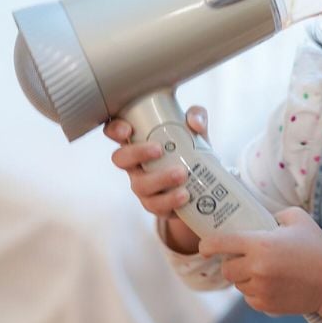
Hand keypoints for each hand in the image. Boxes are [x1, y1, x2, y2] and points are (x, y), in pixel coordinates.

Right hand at [104, 106, 209, 252]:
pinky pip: (156, 205)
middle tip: (159, 149)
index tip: (128, 129)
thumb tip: (195, 121)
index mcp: (140, 141)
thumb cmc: (192, 153)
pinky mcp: (156, 204)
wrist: (206, 187)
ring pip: (140, 185)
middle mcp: (136, 164)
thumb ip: (198, 117)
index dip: (115, 129)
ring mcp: (144, 185)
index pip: (116, 132)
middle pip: (120, 159)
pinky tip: (184, 194)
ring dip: (160, 179)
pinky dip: (170, 200)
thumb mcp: (197, 132)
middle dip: (137, 153)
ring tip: (182, 174)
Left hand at [199, 207, 321, 315]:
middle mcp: (257, 268)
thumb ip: (272, 214)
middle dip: (232, 262)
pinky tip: (272, 282)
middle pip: (226, 268)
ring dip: (244, 277)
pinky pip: (249, 297)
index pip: (221, 243)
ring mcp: (261, 289)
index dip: (208, 244)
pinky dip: (255, 290)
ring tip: (264, 269)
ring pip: (238, 284)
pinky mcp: (266, 306)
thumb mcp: (297, 218)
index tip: (204, 246)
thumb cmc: (316, 247)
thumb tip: (254, 217)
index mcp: (261, 244)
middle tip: (244, 256)